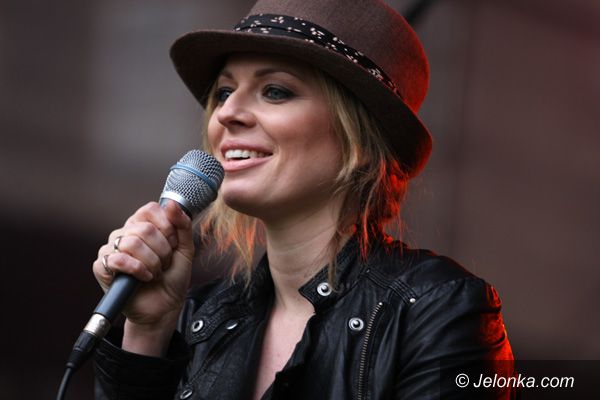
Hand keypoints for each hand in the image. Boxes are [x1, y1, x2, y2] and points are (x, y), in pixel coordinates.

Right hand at [92, 200, 193, 355]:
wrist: (165, 307)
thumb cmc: (172, 277)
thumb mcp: (185, 249)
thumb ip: (182, 225)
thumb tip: (171, 203)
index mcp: (142, 225)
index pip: (150, 209)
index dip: (166, 227)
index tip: (172, 244)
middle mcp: (124, 233)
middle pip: (145, 229)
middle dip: (162, 251)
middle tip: (164, 263)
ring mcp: (111, 249)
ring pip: (132, 243)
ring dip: (152, 262)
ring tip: (154, 272)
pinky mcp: (102, 267)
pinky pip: (118, 259)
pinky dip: (137, 269)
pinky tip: (143, 277)